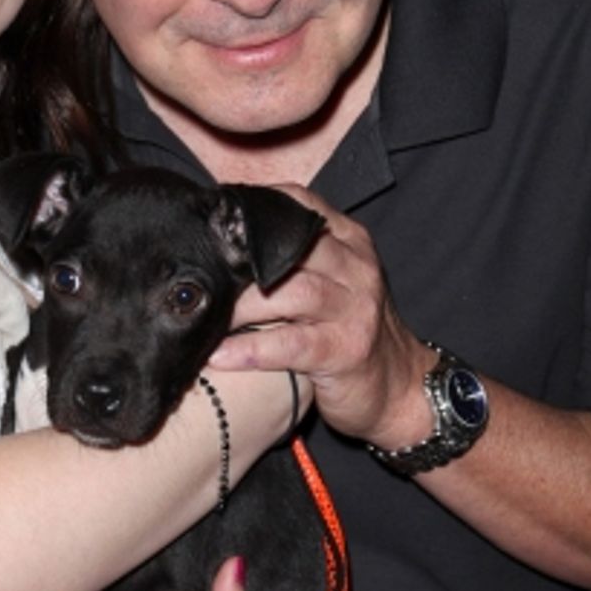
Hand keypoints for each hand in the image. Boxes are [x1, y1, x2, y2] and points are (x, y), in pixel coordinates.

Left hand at [205, 185, 432, 451]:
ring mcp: (354, 309)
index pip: (299, 204)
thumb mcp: (331, 282)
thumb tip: (223, 238)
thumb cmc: (346, 331)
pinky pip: (289, 344)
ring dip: (237, 307)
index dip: (252, 209)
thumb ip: (293, 257)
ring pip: (286, 293)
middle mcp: (356, 268)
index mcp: (350, 241)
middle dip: (235, 264)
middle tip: (192, 276)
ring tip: (203, 317)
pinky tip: (219, 355)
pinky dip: (249, 349)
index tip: (210, 220)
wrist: (398, 386)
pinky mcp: (345, 350)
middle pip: (287, 250)